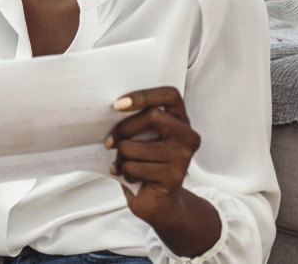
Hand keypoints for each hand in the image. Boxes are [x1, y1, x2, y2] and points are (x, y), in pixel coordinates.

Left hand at [105, 86, 201, 224]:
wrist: (158, 202)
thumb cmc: (145, 163)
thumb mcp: (142, 138)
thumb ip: (137, 122)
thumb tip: (110, 110)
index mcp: (180, 120)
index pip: (170, 95)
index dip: (144, 95)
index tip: (118, 104)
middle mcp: (187, 135)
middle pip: (152, 116)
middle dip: (123, 128)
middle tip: (109, 142)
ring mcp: (183, 156)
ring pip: (135, 145)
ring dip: (121, 156)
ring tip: (123, 163)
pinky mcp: (174, 176)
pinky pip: (136, 167)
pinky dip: (125, 172)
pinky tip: (131, 177)